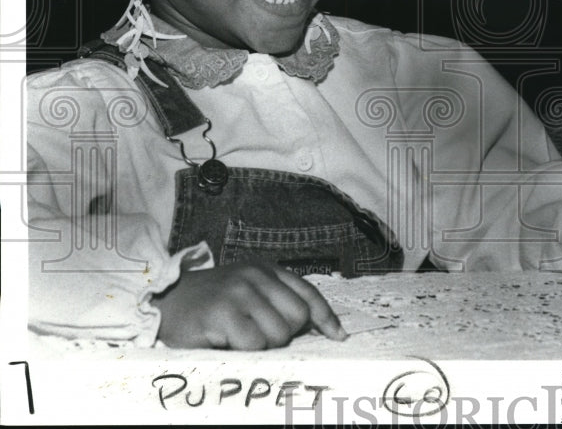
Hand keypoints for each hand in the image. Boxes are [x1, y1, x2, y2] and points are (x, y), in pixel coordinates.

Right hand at [153, 261, 346, 348]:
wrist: (165, 301)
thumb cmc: (211, 303)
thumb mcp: (248, 292)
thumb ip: (278, 302)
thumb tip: (317, 328)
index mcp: (266, 269)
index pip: (307, 293)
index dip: (325, 317)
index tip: (338, 336)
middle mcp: (255, 275)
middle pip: (297, 318)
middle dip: (283, 335)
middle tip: (255, 334)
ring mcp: (239, 291)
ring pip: (277, 334)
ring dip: (261, 345)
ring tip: (237, 336)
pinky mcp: (222, 311)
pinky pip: (253, 344)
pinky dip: (243, 351)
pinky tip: (225, 341)